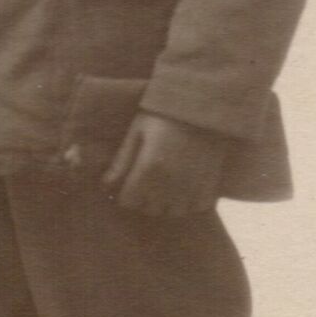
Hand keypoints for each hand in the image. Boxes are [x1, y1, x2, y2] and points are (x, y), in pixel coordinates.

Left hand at [101, 110, 229, 215]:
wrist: (203, 105)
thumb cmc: (164, 114)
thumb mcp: (138, 131)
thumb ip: (122, 160)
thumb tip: (105, 185)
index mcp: (149, 167)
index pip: (129, 201)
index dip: (126, 193)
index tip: (130, 183)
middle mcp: (170, 181)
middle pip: (150, 209)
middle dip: (144, 199)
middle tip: (148, 182)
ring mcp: (192, 185)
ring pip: (173, 212)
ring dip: (167, 203)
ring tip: (167, 186)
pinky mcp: (210, 184)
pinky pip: (197, 207)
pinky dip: (190, 201)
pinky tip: (186, 187)